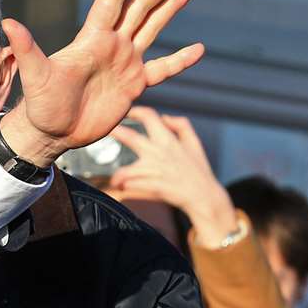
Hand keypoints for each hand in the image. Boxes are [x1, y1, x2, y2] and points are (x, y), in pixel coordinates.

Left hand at [0, 0, 202, 166]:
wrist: (52, 133)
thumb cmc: (41, 104)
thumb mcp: (36, 75)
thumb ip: (27, 49)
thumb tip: (9, 23)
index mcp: (91, 40)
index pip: (110, 3)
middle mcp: (111, 46)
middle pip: (138, 10)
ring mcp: (125, 64)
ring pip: (152, 29)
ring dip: (169, 10)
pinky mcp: (134, 85)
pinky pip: (163, 69)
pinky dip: (180, 60)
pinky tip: (199, 49)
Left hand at [106, 109, 238, 243]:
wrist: (204, 196)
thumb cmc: (198, 170)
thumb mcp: (195, 143)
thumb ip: (182, 126)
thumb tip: (165, 116)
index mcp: (168, 140)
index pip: (150, 117)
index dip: (136, 111)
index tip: (125, 112)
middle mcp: (159, 153)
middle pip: (131, 138)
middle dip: (115, 133)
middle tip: (103, 133)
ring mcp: (156, 170)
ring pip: (125, 171)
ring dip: (118, 176)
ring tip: (115, 181)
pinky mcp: (154, 186)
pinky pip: (131, 186)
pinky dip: (125, 188)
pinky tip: (123, 190)